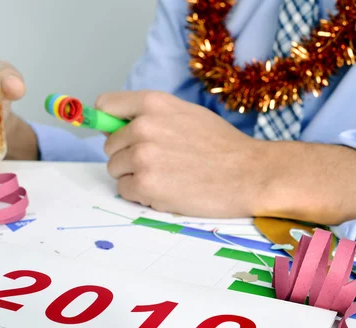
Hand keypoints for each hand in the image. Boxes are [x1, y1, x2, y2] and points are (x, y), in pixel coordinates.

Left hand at [96, 90, 267, 217]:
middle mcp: (142, 126)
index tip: (118, 134)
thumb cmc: (222, 146)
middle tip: (159, 162)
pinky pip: (123, 190)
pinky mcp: (144, 184)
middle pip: (109, 145)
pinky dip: (140, 195)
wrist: (249, 174)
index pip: (106, 106)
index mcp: (153, 103)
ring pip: (115, 169)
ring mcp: (142, 156)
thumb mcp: (186, 114)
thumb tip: (116, 126)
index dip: (110, 123)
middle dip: (127, 156)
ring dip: (134, 177)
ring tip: (165, 176)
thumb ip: (151, 116)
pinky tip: (166, 190)